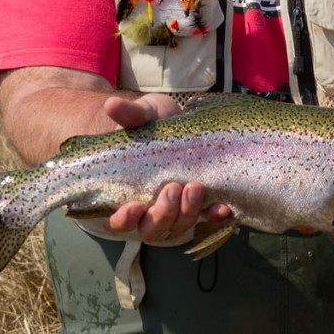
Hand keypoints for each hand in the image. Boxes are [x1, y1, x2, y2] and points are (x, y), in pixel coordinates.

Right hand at [101, 92, 231, 241]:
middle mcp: (148, 209)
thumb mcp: (140, 115)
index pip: (117, 221)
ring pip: (178, 226)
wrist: (177, 119)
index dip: (123, 220)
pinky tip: (222, 208)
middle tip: (172, 188)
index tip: (134, 206)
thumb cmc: (149, 122)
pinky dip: (213, 215)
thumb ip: (128, 115)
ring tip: (195, 187)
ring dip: (188, 213)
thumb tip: (110, 104)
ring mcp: (175, 209)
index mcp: (124, 195)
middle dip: (162, 214)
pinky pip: (206, 217)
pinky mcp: (198, 203)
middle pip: (151, 229)